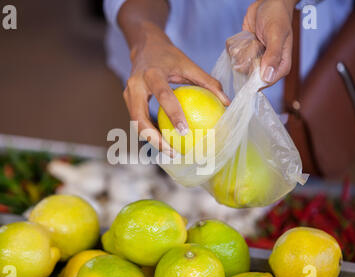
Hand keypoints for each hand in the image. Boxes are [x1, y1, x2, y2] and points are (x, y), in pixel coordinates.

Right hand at [123, 22, 229, 155]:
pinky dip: (150, 132)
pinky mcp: (128, 101)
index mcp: (152, 73)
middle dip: (154, 139)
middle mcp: (135, 85)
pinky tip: (165, 141)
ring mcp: (128, 94)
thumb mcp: (188, 64)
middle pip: (139, 119)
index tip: (185, 132)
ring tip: (170, 151)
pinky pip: (138, 121)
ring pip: (136, 124)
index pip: (163, 96)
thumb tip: (227, 103)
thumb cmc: (169, 56)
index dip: (173, 114)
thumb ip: (208, 82)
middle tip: (173, 152)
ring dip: (151, 140)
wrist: (144, 46)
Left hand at [232, 0, 297, 83]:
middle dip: (248, 63)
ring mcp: (257, 60)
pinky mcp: (247, 53)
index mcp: (281, 64)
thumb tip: (268, 77)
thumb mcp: (276, 35)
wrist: (268, 3)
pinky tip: (246, 38)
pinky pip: (237, 58)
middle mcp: (268, 65)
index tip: (251, 65)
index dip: (256, 79)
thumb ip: (273, 55)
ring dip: (242, 55)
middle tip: (254, 45)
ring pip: (243, 68)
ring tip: (252, 39)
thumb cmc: (277, 16)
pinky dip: (237, 50)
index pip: (267, 81)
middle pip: (252, 77)